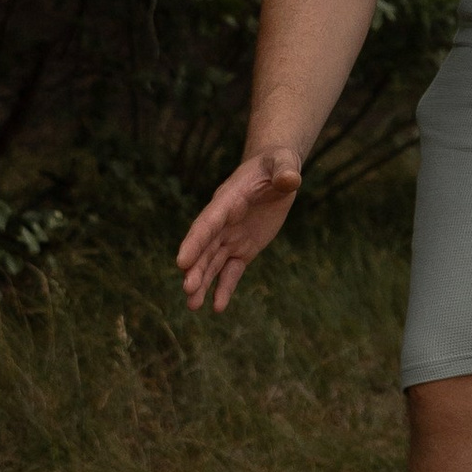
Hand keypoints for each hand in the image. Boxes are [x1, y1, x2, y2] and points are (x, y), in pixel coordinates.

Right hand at [176, 148, 302, 311]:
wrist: (274, 172)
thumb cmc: (275, 164)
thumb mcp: (283, 163)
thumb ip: (285, 171)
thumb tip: (290, 180)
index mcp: (228, 200)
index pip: (207, 223)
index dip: (195, 242)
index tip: (181, 262)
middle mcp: (223, 221)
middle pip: (205, 248)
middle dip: (196, 269)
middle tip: (187, 290)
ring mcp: (231, 237)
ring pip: (213, 263)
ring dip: (202, 283)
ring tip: (192, 307)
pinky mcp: (242, 249)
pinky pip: (231, 271)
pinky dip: (224, 288)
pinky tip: (217, 308)